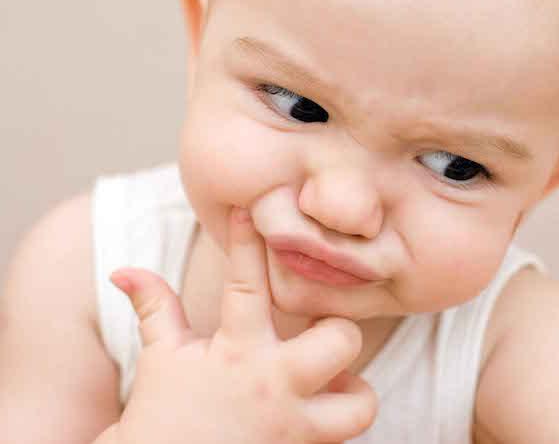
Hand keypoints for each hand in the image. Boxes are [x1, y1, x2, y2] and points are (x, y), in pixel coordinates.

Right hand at [104, 207, 376, 443]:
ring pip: (361, 403)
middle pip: (341, 339)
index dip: (247, 242)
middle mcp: (272, 385)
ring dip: (353, 392)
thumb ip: (155, 309)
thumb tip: (125, 270)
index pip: (246, 284)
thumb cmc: (161, 417)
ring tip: (331, 384)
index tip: (251, 211)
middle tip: (318, 335)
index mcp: (236, 351)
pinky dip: (341, 422)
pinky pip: (349, 437)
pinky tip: (320, 414)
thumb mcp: (160, 359)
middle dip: (337, 330)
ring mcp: (293, 427)